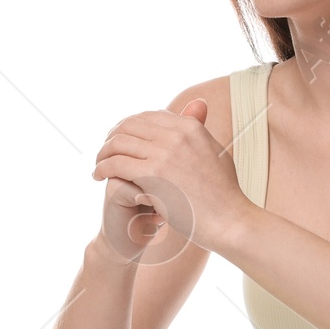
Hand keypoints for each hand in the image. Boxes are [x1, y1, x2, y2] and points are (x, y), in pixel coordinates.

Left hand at [92, 98, 242, 256]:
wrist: (231, 222)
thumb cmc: (226, 197)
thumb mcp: (216, 153)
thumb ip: (201, 130)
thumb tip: (197, 106)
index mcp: (191, 127)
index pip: (149, 116)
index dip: (130, 126)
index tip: (121, 140)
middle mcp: (177, 134)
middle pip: (130, 125)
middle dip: (113, 137)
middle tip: (105, 152)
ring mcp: (165, 153)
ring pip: (119, 142)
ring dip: (104, 152)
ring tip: (99, 165)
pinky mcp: (154, 174)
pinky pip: (117, 163)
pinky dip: (103, 168)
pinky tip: (98, 176)